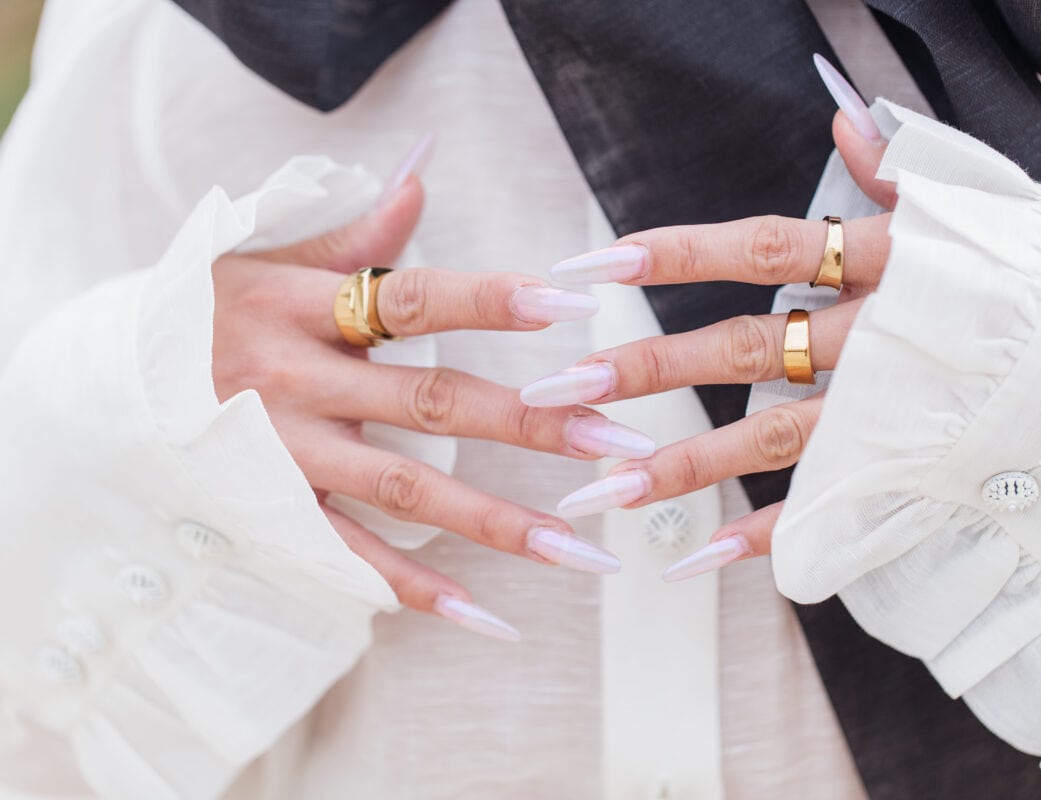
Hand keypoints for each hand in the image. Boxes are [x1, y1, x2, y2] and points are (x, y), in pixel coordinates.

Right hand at [212, 142, 645, 640]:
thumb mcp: (263, 255)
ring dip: (499, 522)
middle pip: (433, 402)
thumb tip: (422, 177)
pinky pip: (350, 557)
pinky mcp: (277, 512)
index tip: (573, 306)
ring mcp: (287, 455)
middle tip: (619, 441)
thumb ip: (353, 232)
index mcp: (302, 305)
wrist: (112, 385)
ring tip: (582, 545)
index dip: (491, 300)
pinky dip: (415, 588)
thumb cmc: (209, 308)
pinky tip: (486, 614)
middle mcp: (297, 381)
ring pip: (407, 491)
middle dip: (533, 423)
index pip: (411, 297)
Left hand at [519, 108, 895, 581]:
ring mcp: (894, 409)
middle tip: (558, 391)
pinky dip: (768, 533)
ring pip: (769, 436)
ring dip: (682, 466)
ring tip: (602, 491)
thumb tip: (845, 118)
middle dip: (643, 368)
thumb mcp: (983, 207)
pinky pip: (832, 504)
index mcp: (889, 259)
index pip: (760, 247)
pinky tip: (701, 557)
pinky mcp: (913, 468)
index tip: (593, 264)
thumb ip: (900, 172)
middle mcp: (878, 334)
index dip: (674, 252)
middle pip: (740, 347)